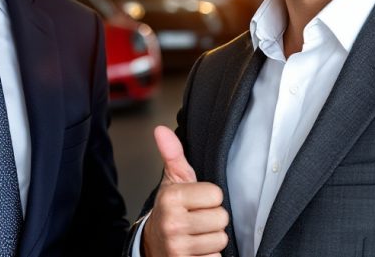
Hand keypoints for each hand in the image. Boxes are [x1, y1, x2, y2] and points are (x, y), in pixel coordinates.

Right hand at [142, 126, 228, 256]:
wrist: (152, 244)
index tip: (196, 201)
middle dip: (212, 219)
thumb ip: (172, 155)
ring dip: (212, 239)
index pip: (216, 194)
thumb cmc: (169, 210)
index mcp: (172, 198)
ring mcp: (178, 247)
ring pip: (220, 240)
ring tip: (196, 234)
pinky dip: (209, 256)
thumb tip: (161, 130)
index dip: (209, 198)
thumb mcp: (172, 181)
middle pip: (221, 218)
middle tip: (197, 219)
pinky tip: (196, 249)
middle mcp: (173, 223)